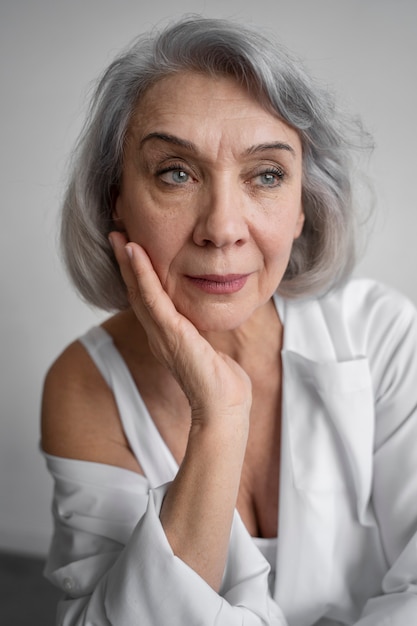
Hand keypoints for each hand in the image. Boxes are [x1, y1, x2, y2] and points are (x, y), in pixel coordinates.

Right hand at [108, 232, 251, 424]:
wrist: (224, 406)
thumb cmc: (222, 384)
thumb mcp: (211, 350)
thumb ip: (204, 334)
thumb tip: (210, 323)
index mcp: (166, 337)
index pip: (148, 300)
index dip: (138, 274)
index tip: (133, 249)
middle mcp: (157, 334)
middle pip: (136, 292)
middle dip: (126, 263)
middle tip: (116, 234)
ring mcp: (160, 334)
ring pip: (138, 291)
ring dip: (128, 262)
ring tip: (118, 236)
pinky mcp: (170, 333)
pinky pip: (152, 297)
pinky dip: (142, 273)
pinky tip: (134, 253)